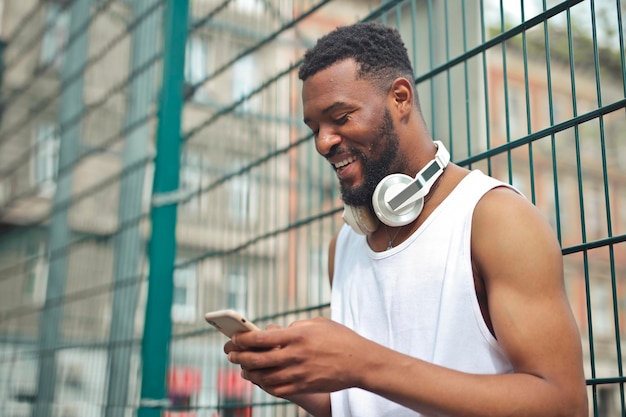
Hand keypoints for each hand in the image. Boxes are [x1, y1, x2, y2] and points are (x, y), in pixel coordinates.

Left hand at [224, 317, 366, 397]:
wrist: (360, 362)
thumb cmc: (340, 338)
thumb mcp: (317, 324)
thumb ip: (295, 327)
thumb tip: (277, 332)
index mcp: (297, 336)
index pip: (261, 338)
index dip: (243, 339)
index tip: (235, 338)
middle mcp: (295, 355)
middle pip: (257, 359)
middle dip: (239, 357)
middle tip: (232, 354)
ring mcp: (299, 373)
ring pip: (264, 377)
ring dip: (249, 373)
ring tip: (243, 368)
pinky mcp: (303, 386)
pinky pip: (276, 389)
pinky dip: (264, 385)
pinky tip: (260, 380)